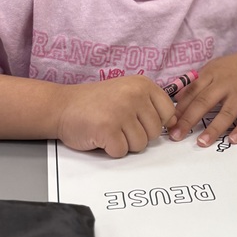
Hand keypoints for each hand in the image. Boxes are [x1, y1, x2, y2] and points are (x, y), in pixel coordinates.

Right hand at [56, 75, 176, 157]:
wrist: (61, 106)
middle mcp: (134, 95)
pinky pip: (121, 151)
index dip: (155, 123)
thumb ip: (150, 105)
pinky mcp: (108, 129)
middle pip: (155, 133)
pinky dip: (110, 149)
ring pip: (140, 145)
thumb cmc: (95, 103)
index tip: (138, 121)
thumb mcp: (127, 92)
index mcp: (142, 85)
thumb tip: (174, 125)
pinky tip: (100, 135)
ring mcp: (121, 112)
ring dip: (124, 143)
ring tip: (109, 128)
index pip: (169, 113)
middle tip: (118, 124)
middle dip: (137, 135)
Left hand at [168, 46, 236, 148]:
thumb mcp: (217, 68)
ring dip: (213, 128)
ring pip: (226, 112)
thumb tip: (177, 99)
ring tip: (202, 143)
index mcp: (213, 73)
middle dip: (188, 120)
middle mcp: (226, 82)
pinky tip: (233, 140)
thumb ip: (198, 83)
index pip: (192, 92)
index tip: (167, 124)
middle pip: (204, 102)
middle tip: (176, 136)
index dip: (179, 109)